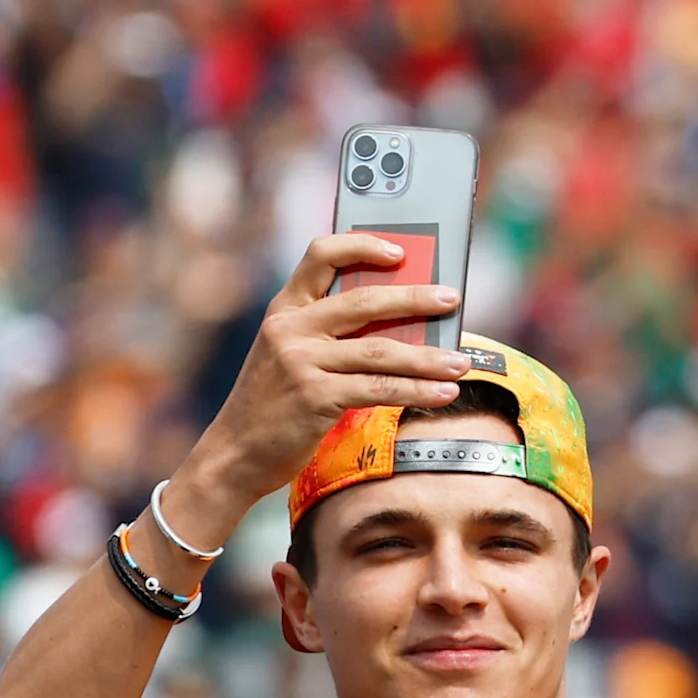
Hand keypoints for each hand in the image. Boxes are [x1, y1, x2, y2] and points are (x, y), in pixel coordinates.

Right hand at [174, 234, 473, 522]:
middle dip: (415, 298)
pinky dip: (416, 391)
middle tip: (452, 300)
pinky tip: (442, 393)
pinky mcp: (314, 396)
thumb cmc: (276, 402)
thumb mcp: (292, 354)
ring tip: (461, 362)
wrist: (235, 452)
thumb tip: (408, 325)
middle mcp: (290, 328)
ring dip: (428, 357)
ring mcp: (300, 361)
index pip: (321, 255)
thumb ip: (333, 334)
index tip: (401, 250)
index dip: (362, 245)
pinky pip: (379, 388)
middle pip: (364, 301)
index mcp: (285, 308)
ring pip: (380, 351)